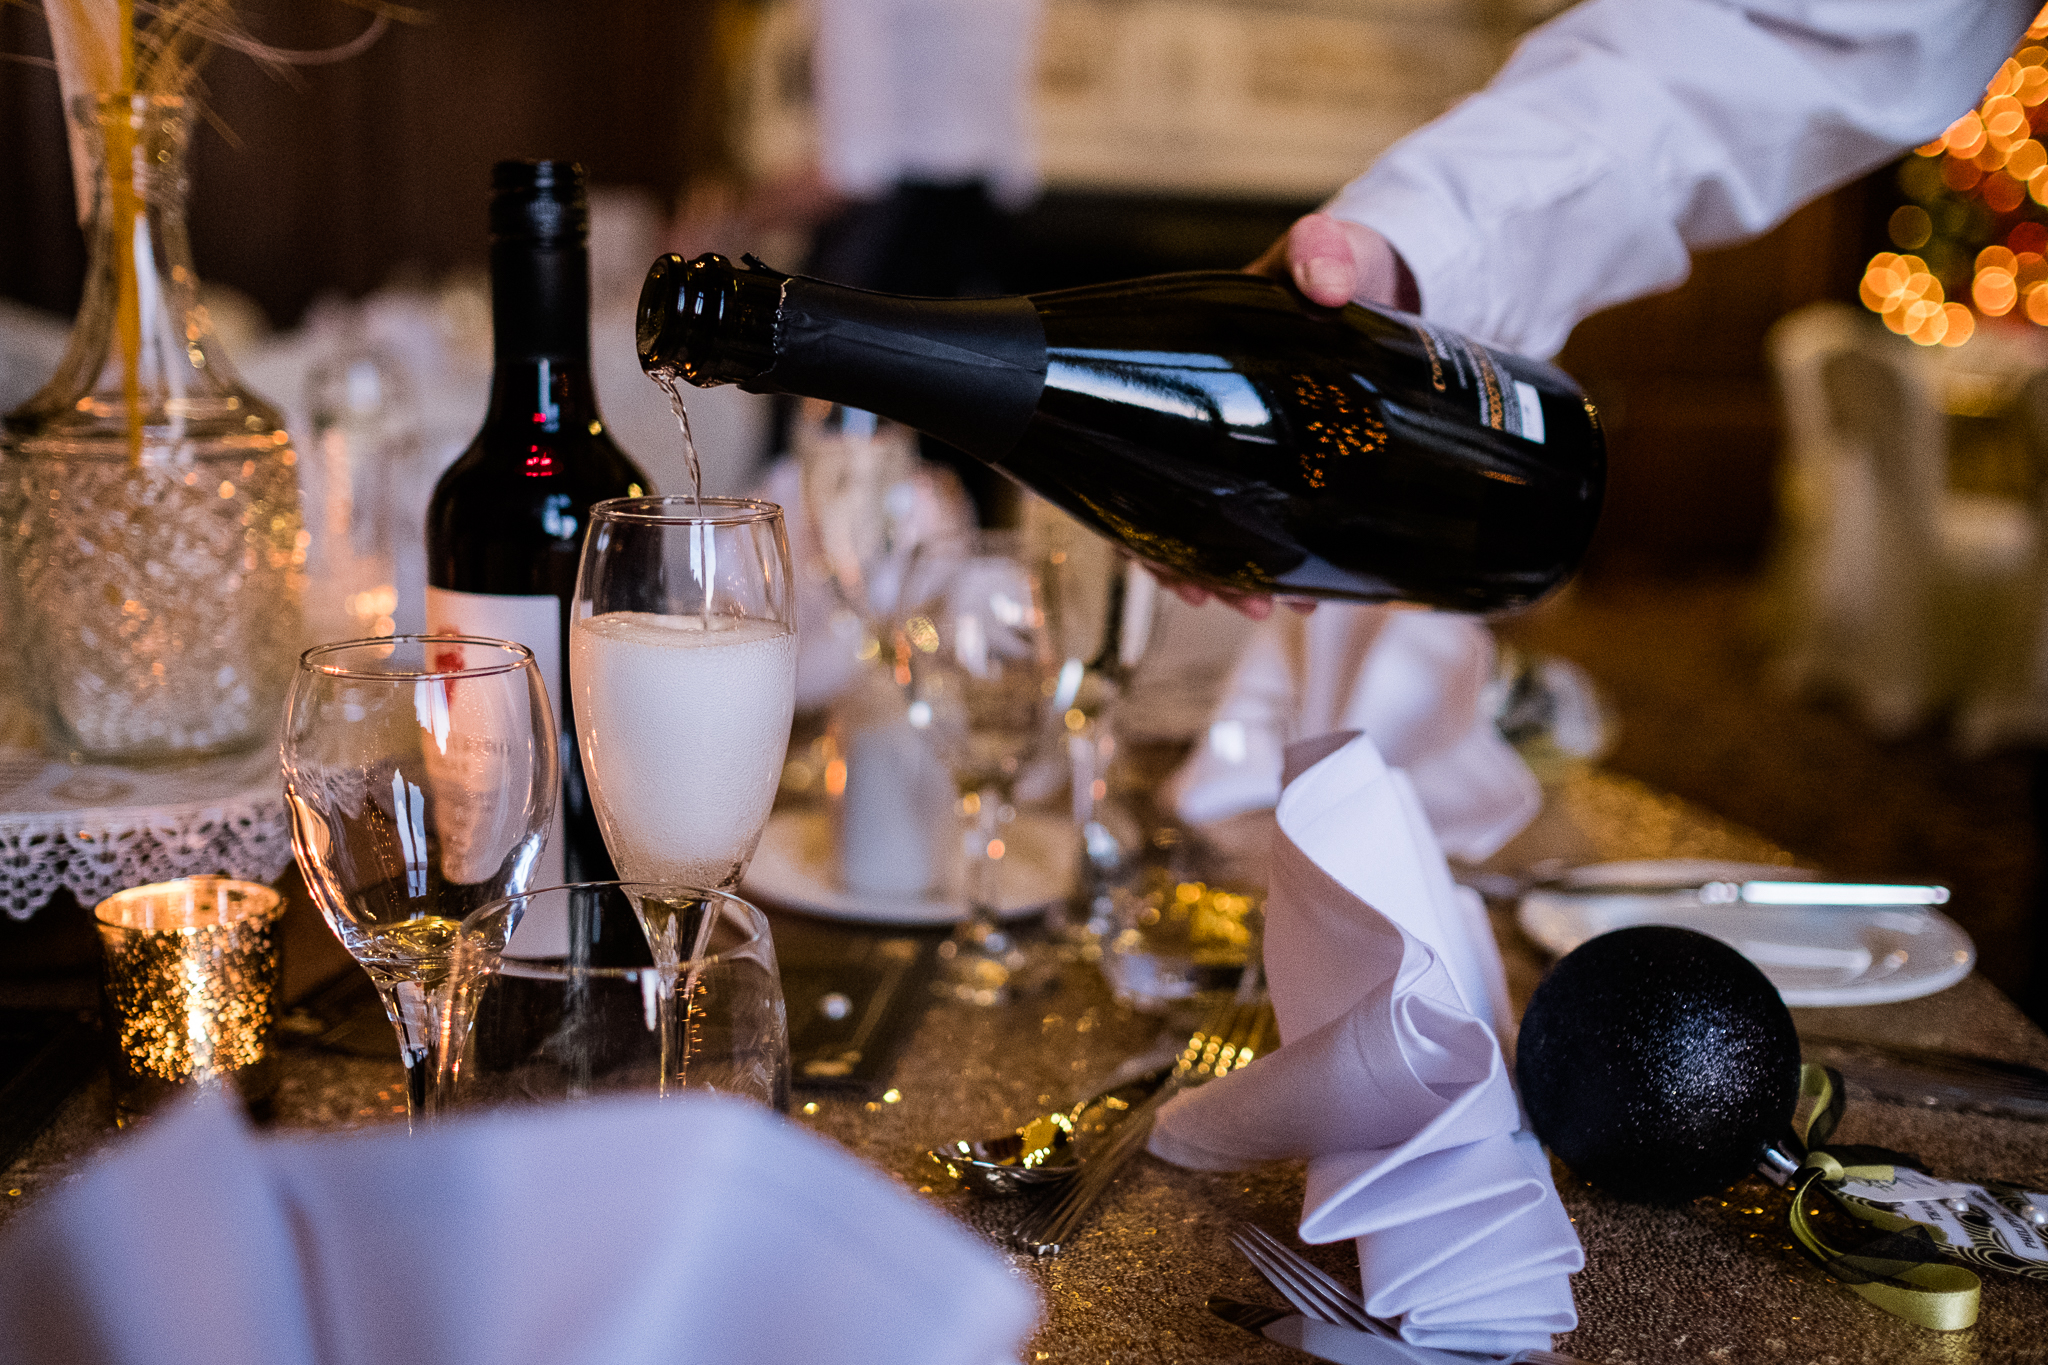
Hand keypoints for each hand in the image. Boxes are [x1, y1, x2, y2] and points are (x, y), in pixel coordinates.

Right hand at [1159, 217, 1418, 616]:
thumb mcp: (1327, 252)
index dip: (1140, 517)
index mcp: (1198, 370)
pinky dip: (1274, 560)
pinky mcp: (1290, 463)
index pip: (1140, 450)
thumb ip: (1323, 252)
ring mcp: (1249, 445)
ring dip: (1234, 574)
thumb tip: (1323, 280)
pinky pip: (1267, 521)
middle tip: (1224, 598)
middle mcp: (1212, 419)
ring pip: (1218, 524)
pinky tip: (1296, 588)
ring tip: (1267, 606)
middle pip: (1172, 506)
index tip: (1164, 558)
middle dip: (1192, 564)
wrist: (1375, 280)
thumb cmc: (1335, 265)